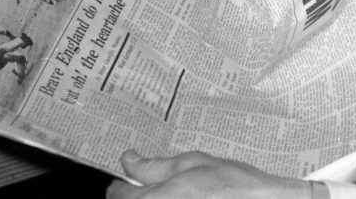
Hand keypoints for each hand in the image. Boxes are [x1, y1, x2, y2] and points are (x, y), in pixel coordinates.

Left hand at [107, 150, 310, 198]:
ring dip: (156, 198)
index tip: (124, 181)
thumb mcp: (194, 164)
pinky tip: (192, 198)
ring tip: (181, 193)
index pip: (121, 197)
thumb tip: (129, 160)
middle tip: (156, 186)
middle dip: (139, 195)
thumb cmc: (234, 185)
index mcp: (159, 198)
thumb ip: (156, 165)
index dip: (121, 187)